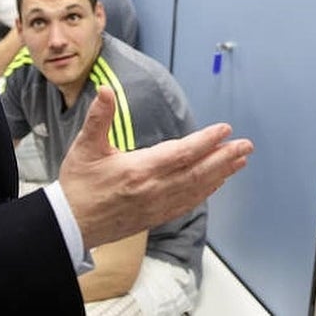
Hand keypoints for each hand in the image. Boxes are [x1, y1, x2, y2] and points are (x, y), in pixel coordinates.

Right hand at [59, 87, 252, 249]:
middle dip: (225, 158)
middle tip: (246, 146)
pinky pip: (188, 202)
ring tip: (239, 161)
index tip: (224, 130)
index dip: (206, 141)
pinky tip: (216, 183)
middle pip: (198, 172)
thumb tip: (104, 90)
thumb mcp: (84, 147)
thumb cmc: (78, 186)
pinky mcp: (156, 216)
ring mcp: (157, 205)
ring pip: (197, 188)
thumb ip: (98, 117)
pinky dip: (206, 191)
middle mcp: (154, 189)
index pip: (182, 153)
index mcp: (139, 170)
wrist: (69, 224)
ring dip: (221, 174)